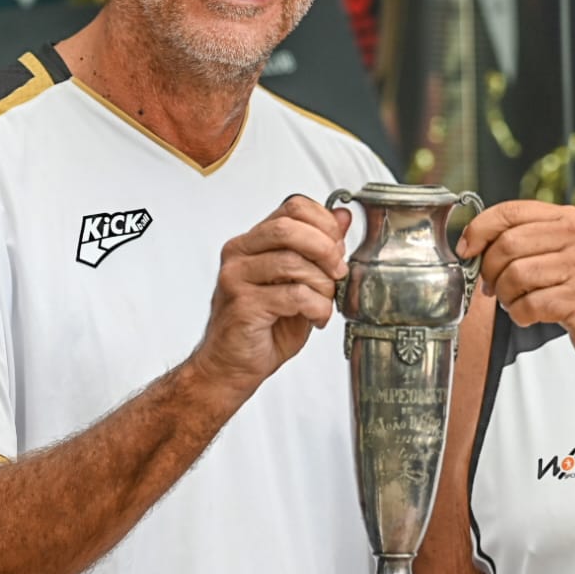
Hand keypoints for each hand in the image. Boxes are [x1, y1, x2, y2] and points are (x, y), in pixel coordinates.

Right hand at [190, 194, 352, 402]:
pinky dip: (316, 307)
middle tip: (338, 272)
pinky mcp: (242, 304)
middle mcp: (239, 253)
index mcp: (254, 241)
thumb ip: (320, 249)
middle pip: (289, 227)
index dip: (325, 222)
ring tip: (324, 303)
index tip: (339, 246)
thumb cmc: (265, 327)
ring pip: (293, 262)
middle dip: (325, 249)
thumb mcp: (302, 282)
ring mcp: (236, 277)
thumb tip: (343, 217)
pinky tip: (316, 318)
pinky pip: (293, 295)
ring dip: (322, 285)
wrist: (231, 366)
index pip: (293, 206)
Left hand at [458, 201, 574, 364]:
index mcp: (566, 218)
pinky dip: (520, 315)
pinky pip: (529, 305)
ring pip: (515, 275)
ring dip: (505, 296)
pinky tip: (530, 315)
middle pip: (507, 245)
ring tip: (516, 302)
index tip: (466, 250)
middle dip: (490, 271)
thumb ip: (523, 240)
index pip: (509, 211)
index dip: (478, 230)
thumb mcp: (561, 250)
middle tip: (494, 287)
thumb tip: (472, 246)